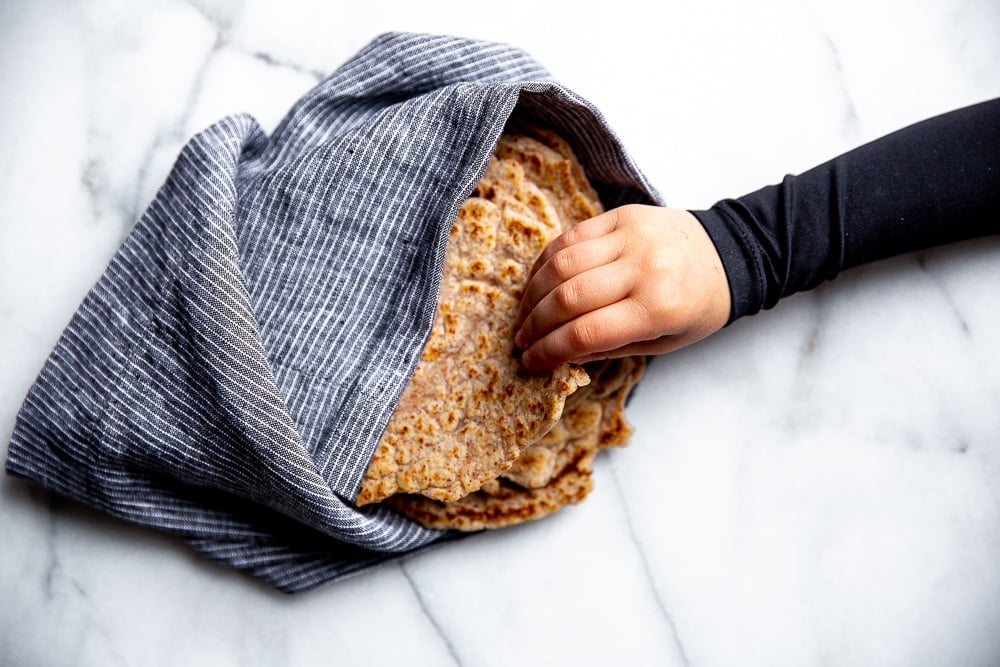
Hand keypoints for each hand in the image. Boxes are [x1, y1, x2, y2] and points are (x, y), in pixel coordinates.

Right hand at [513, 205, 730, 370]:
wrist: (728, 253)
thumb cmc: (696, 306)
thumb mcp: (663, 342)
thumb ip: (610, 347)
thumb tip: (557, 354)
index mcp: (659, 308)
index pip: (587, 332)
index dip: (550, 350)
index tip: (530, 361)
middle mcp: (643, 268)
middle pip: (568, 298)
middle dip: (536, 325)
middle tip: (521, 341)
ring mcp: (631, 236)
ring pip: (562, 264)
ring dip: (533, 294)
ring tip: (525, 315)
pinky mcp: (622, 215)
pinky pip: (570, 237)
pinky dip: (546, 262)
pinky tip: (538, 283)